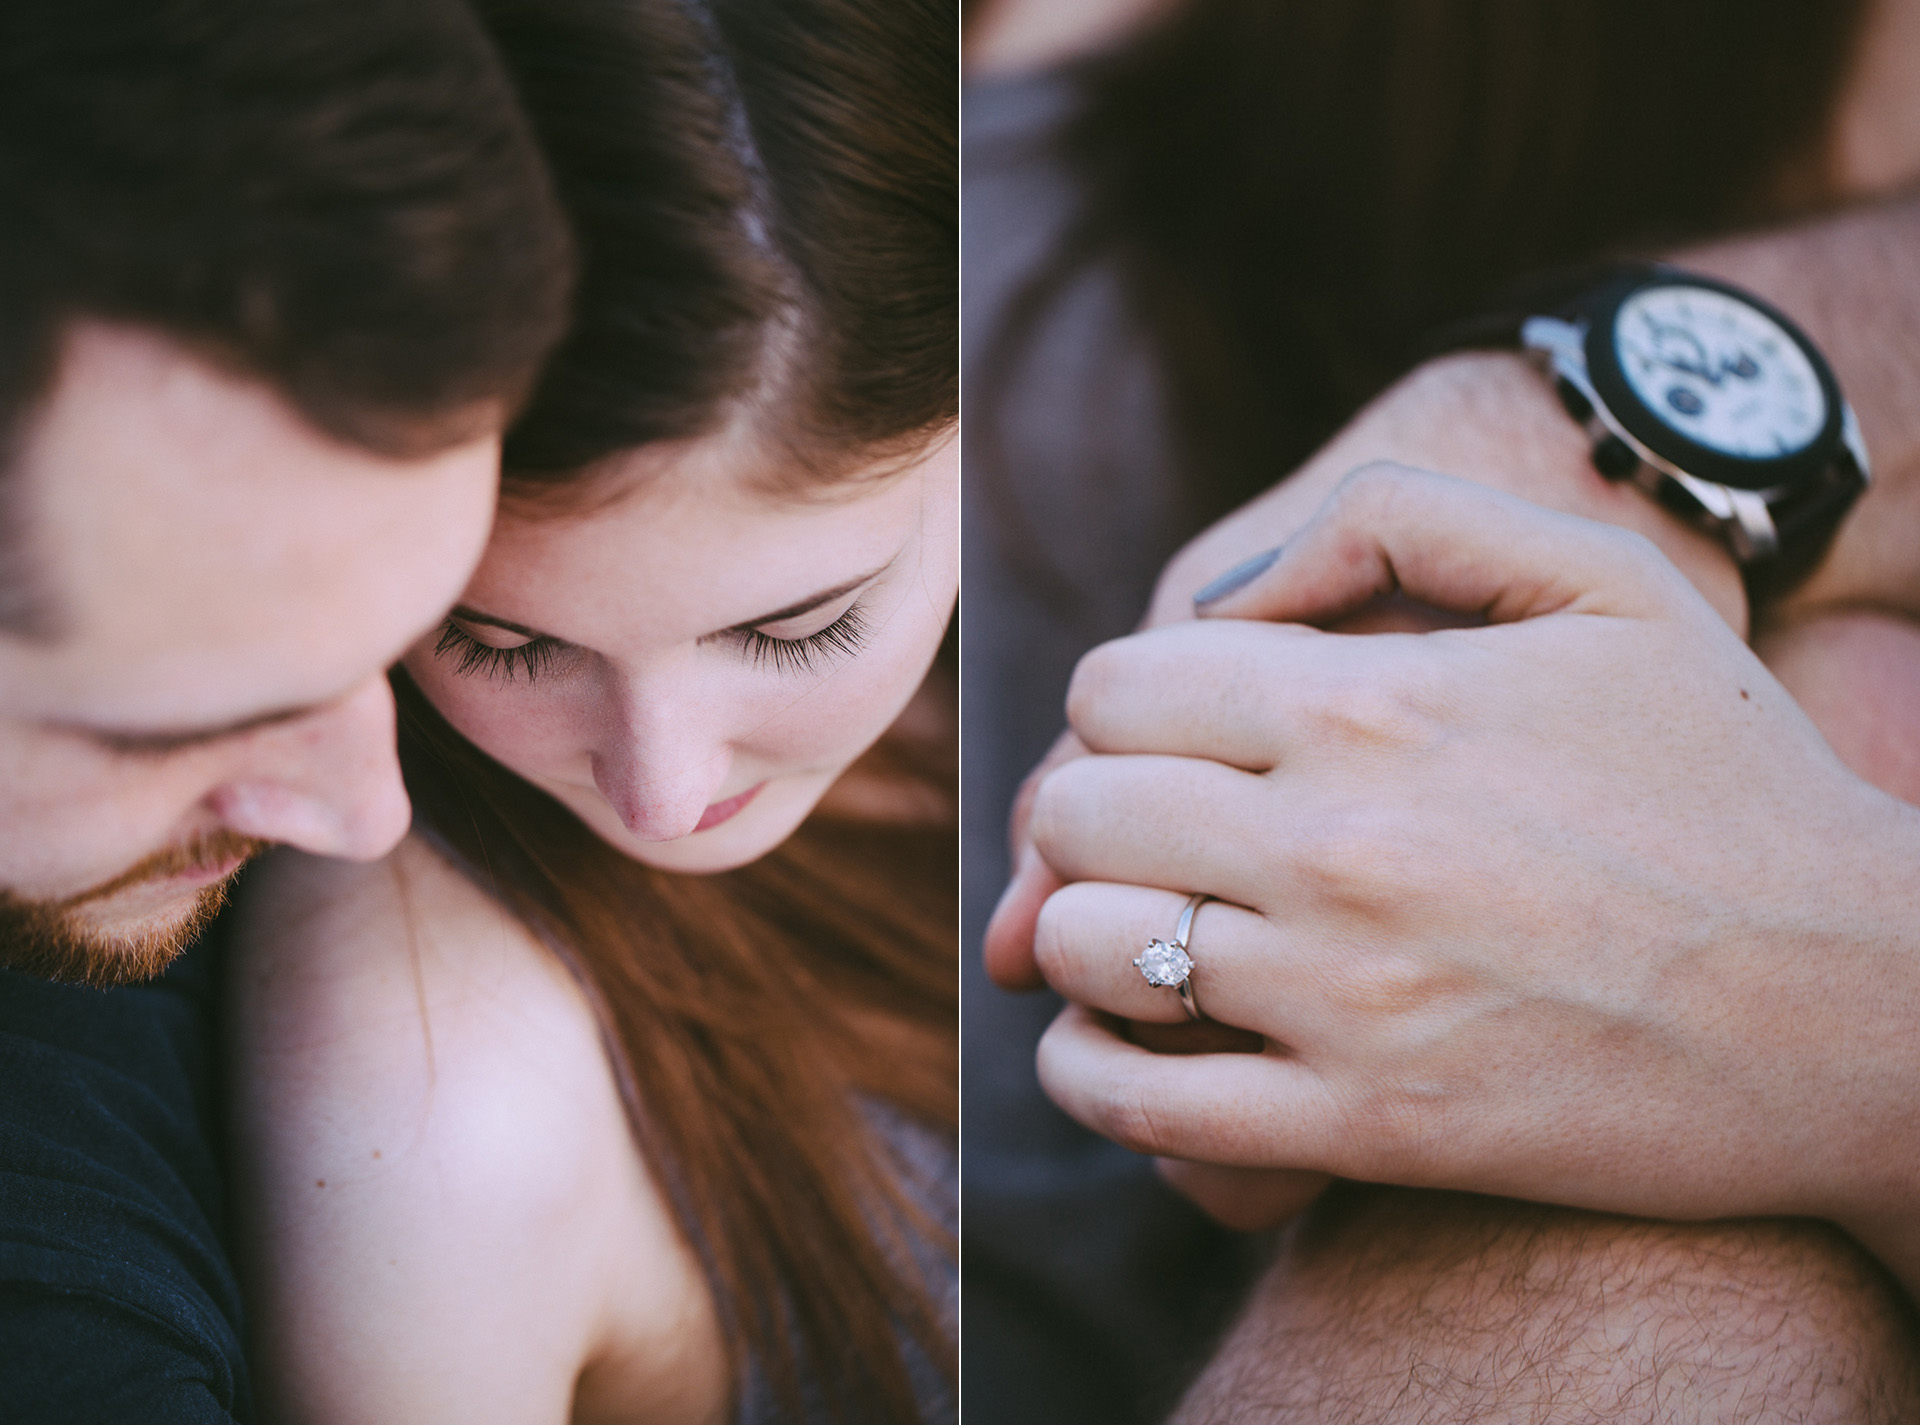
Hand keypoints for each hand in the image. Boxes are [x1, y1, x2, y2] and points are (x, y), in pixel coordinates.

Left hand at [1027, 465, 1919, 1266]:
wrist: (1861, 1007)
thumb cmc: (1726, 781)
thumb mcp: (1602, 582)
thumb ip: (1396, 521)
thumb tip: (1225, 593)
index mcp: (1370, 704)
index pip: (1114, 689)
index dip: (1123, 709)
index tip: (1172, 742)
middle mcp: (1336, 845)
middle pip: (1074, 811)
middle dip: (1090, 813)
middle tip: (1148, 835)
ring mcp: (1345, 997)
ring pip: (1083, 949)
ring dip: (1084, 936)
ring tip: (1144, 930)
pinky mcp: (1368, 1128)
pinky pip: (1137, 1106)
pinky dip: (1089, 1074)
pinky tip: (1118, 1044)